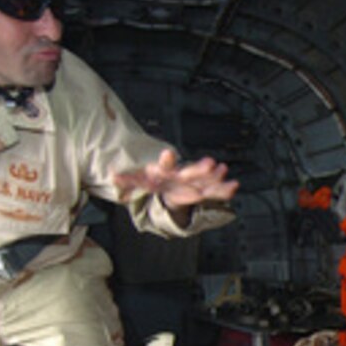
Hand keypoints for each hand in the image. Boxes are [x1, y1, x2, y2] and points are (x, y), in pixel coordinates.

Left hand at [114, 149, 239, 211]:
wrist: (170, 180)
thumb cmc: (157, 179)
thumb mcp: (140, 180)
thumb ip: (127, 180)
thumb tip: (112, 176)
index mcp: (166, 171)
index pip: (165, 164)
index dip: (166, 160)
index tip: (168, 154)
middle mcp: (182, 175)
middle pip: (191, 171)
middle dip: (200, 168)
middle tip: (209, 163)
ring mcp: (194, 181)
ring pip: (205, 179)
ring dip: (214, 177)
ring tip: (223, 171)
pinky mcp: (202, 190)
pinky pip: (214, 191)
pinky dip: (223, 190)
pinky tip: (233, 186)